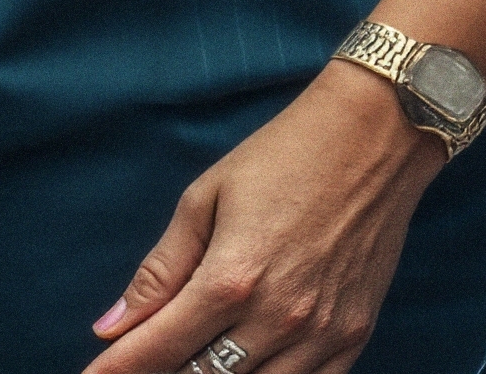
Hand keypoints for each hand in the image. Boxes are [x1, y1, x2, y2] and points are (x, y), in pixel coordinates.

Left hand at [76, 64, 446, 373]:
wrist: (375, 134)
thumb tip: (111, 325)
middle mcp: (276, 316)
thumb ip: (160, 270)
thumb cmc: (283, 155)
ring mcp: (320, 332)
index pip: (157, 350)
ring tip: (192, 363)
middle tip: (144, 364)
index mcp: (230, 278)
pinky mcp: (354, 334)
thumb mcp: (206, 198)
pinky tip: (249, 367)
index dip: (116, 370)